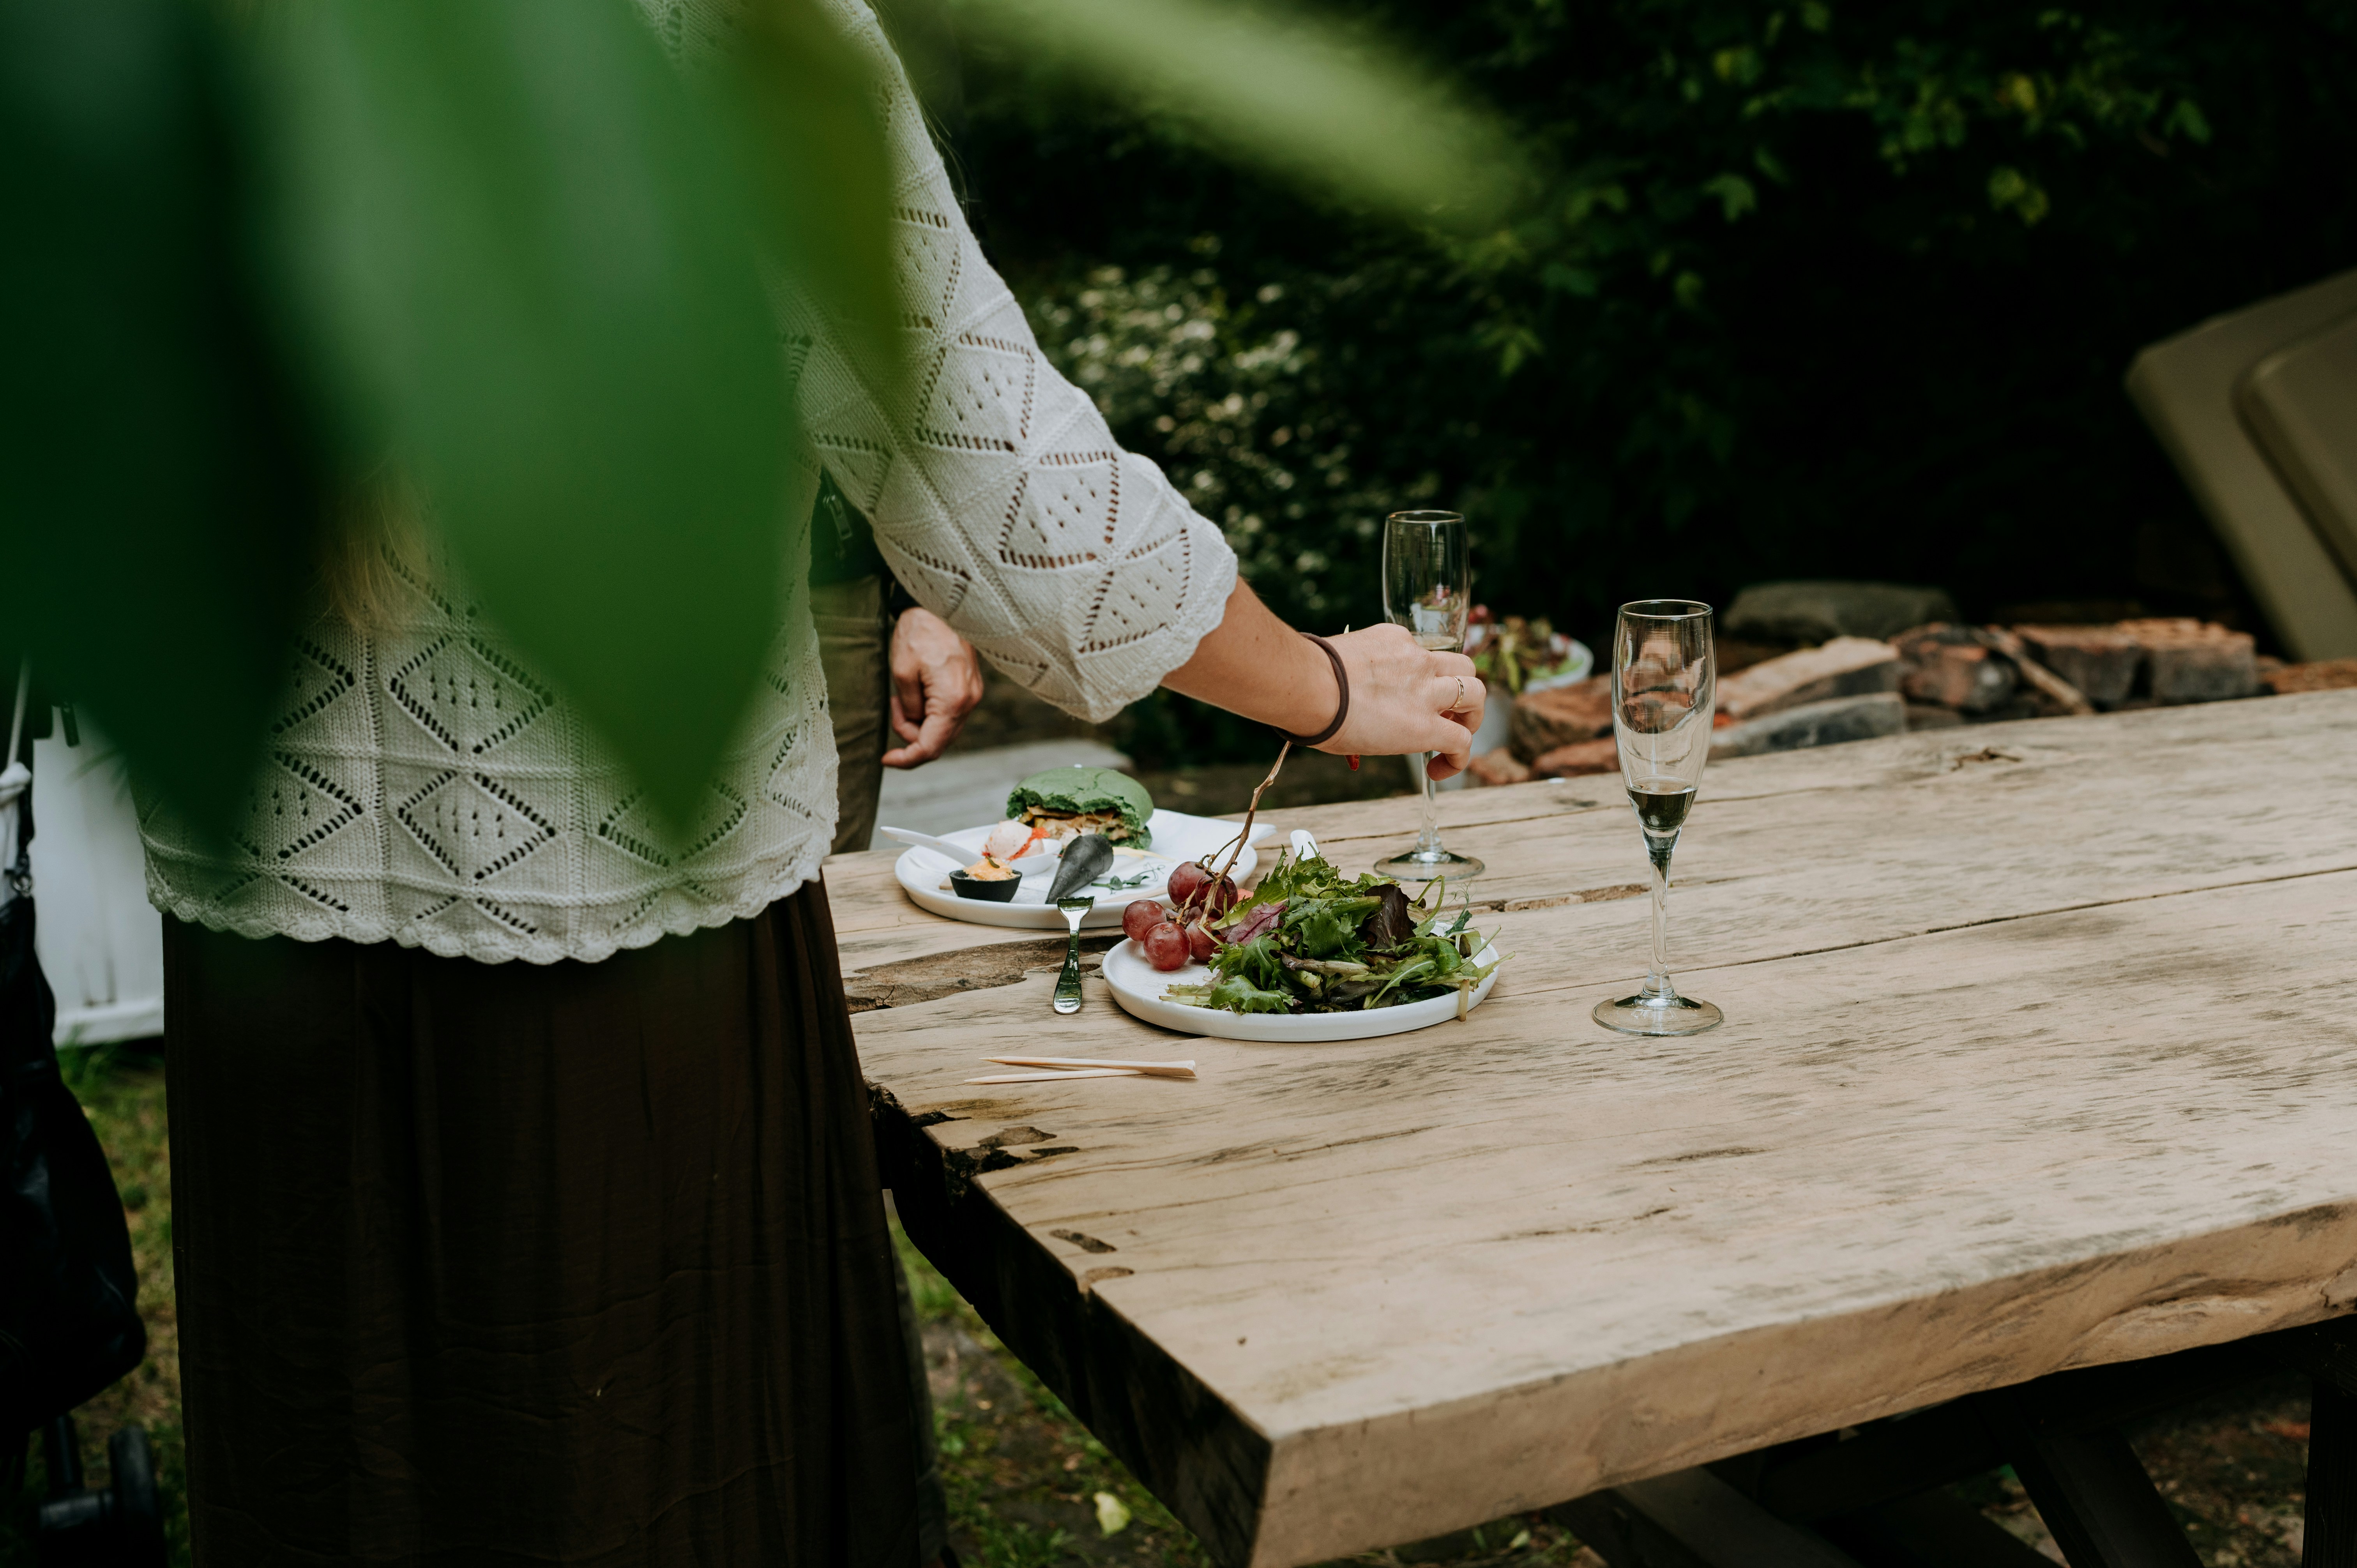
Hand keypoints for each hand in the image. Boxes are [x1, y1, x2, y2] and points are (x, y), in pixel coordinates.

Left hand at [882, 608, 983, 767]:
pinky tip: (916, 692)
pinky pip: (949, 714)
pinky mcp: (970, 687)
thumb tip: (912, 726)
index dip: (907, 759)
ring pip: (944, 729)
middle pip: (939, 742)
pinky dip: (929, 713)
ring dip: (919, 723)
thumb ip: (908, 708)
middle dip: (911, 736)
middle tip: (893, 709)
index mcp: (952, 700)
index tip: (886, 758)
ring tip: (900, 697)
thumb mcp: (901, 673)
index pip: (931, 747)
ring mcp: (973, 695)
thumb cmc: (919, 632)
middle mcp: (969, 701)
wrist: (940, 602)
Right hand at [1159, 580, 1484, 777]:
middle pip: (1465, 665)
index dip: (1424, 678)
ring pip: (1477, 694)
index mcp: (1394, 640)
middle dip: (1461, 693)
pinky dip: (1459, 758)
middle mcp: (1416, 659)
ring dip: (1471, 719)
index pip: (1423, 653)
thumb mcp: (1326, 665)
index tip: (1405, 699)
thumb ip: (1335, 676)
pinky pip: (1462, 740)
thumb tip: (1307, 697)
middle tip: (1442, 717)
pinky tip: (1438, 771)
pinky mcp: (1425, 724)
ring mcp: (1425, 690)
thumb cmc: (1298, 676)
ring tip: (1449, 742)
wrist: (1303, 683)